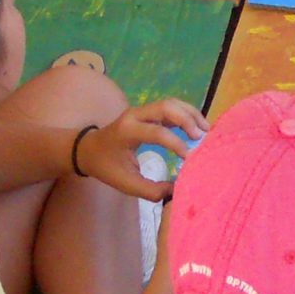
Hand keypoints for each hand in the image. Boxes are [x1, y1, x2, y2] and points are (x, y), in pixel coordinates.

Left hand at [72, 98, 208, 201]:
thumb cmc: (107, 167)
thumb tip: (178, 190)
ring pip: (170, 103)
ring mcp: (141, 111)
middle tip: (202, 137)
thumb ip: (152, 190)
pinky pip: (169, 108)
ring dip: (190, 113)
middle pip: (166, 107)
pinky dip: (185, 114)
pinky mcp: (147, 112)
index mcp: (127, 131)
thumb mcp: (126, 184)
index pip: (157, 132)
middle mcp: (135, 115)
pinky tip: (197, 127)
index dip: (176, 144)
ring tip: (205, 129)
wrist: (89, 150)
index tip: (190, 159)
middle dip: (187, 119)